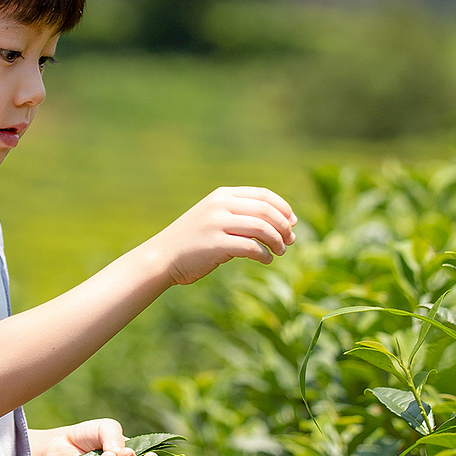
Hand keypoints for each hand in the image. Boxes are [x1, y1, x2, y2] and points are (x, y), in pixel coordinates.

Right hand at [148, 186, 296, 287]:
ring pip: (262, 227)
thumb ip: (241, 217)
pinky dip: (264, 254)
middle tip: (291, 240)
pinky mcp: (215, 244)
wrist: (163, 257)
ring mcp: (216, 223)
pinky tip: (267, 260)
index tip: (293, 222)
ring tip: (281, 252)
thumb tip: (282, 227)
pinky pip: (251, 247)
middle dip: (284, 226)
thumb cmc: (194, 241)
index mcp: (222, 195)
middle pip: (266, 210)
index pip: (263, 195)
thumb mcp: (215, 218)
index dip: (283, 207)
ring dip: (277, 241)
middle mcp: (220, 205)